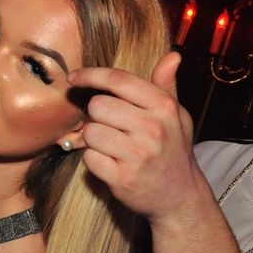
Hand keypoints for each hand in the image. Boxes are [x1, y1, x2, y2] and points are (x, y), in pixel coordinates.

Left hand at [67, 52, 212, 224]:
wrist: (179, 196)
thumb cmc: (172, 149)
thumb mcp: (176, 116)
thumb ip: (166, 86)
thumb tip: (172, 56)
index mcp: (163, 107)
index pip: (118, 80)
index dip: (91, 75)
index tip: (74, 77)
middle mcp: (152, 129)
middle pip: (97, 106)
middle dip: (96, 115)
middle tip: (110, 126)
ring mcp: (138, 155)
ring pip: (90, 132)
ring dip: (93, 139)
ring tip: (112, 146)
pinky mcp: (122, 178)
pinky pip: (88, 158)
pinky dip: (93, 160)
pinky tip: (110, 162)